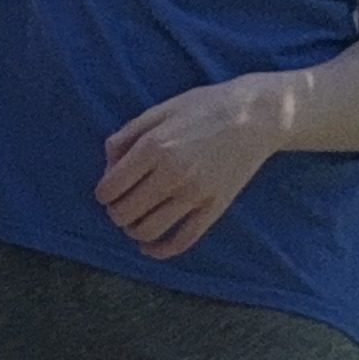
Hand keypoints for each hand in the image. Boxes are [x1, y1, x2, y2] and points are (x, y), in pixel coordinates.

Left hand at [97, 77, 292, 259]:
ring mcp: (195, 194)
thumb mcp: (158, 111)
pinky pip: (182, 240)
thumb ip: (125, 137)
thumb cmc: (203, 108)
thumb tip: (107, 168)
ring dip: (133, 231)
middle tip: (122, 204)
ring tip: (135, 221)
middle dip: (115, 212)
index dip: (103, 193)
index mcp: (153, 148)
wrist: (255, 116)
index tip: (109, 190)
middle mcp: (172, 174)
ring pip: (148, 231)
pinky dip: (160, 250)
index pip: (110, 188)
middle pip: (124, 213)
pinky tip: (150, 247)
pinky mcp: (215, 208)